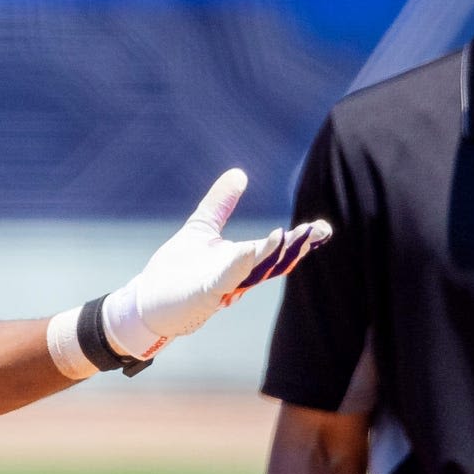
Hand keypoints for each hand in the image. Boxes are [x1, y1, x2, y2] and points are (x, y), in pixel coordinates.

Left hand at [102, 170, 330, 360]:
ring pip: (254, 270)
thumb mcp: (202, 227)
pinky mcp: (204, 291)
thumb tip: (239, 173)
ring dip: (271, 254)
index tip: (324, 228)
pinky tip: (249, 251)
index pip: (277, 249)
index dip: (301, 240)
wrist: (148, 301)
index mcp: (242, 259)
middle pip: (273, 261)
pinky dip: (239, 265)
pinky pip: (225, 277)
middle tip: (319, 231)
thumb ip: (220, 202)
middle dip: (296, 247)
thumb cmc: (179, 268)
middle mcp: (238, 274)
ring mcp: (223, 284)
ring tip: (287, 235)